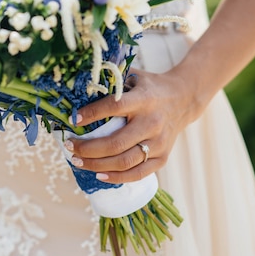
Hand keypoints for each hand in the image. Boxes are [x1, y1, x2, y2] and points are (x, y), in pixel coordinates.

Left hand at [66, 67, 205, 183]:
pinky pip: (138, 174)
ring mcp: (159, 143)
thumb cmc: (151, 88)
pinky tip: (99, 175)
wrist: (185, 99)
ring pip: (124, 162)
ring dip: (97, 165)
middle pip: (116, 143)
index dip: (92, 114)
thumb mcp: (135, 78)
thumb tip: (79, 91)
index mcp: (144, 100)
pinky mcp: (163, 157)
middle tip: (69, 147)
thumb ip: (113, 84)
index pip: (115, 106)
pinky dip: (117, 177)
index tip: (73, 120)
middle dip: (88, 148)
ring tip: (78, 161)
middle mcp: (152, 123)